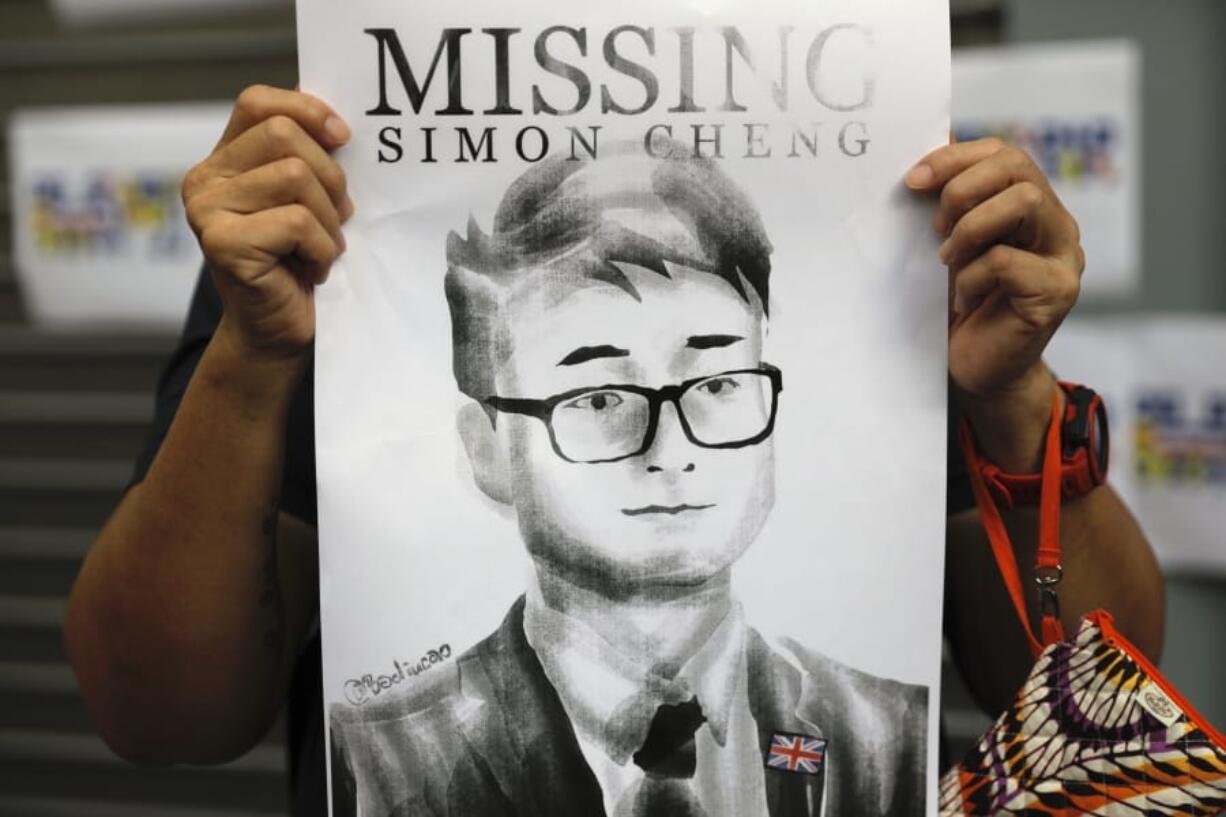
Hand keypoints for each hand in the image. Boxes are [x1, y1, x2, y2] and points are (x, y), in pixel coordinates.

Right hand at [183, 85, 352, 362]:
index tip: (342, 137)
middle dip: (330, 177)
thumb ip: (307, 157)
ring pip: (295, 177)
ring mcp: (207, 211)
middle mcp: (205, 180)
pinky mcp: (223, 243)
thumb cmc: (299, 262)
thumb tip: (335, 120)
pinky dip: (322, 249)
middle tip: (338, 217)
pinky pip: (297, 222)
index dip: (306, 110)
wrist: (280, 331)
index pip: (258, 103)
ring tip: (323, 248)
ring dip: (329, 220)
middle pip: (284, 136)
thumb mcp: (306, 200)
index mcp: (224, 160)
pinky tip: (312, 270)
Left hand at [906, 139, 1084, 469]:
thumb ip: (948, 199)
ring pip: (1024, 202)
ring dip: (970, 227)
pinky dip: (973, 276)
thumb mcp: (947, 243)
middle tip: (933, 227)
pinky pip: (1007, 261)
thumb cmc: (958, 304)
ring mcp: (1064, 257)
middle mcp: (1056, 225)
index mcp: (1031, 206)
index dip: (956, 158)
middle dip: (962, 188)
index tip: (913, 180)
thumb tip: (929, 144)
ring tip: (948, 259)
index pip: (1004, 154)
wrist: (973, 368)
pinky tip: (963, 298)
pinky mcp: (1057, 292)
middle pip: (1018, 168)